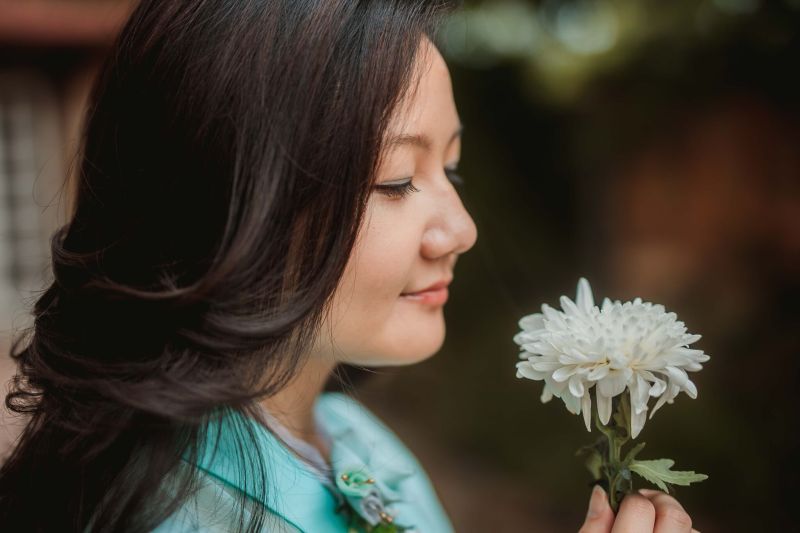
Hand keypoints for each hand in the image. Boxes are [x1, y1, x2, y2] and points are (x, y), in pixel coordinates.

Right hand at [579, 485, 699, 532]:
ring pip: (691, 527)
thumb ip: (593, 525)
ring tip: (654, 531)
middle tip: (642, 512)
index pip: (639, 506)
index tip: (623, 505)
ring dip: (672, 523)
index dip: (629, 500)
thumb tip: (602, 492)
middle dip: (658, 504)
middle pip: (674, 514)